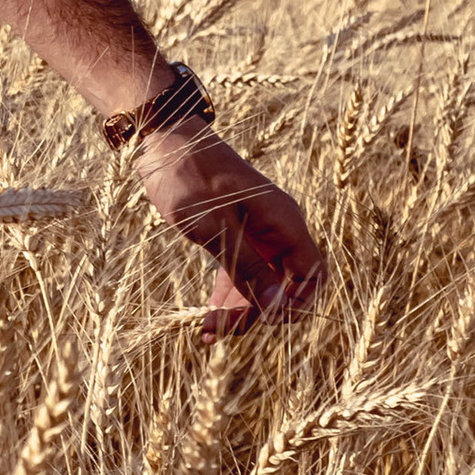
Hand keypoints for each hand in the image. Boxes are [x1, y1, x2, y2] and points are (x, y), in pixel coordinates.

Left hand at [133, 123, 322, 330]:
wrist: (162, 142)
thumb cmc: (189, 177)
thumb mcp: (215, 228)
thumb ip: (247, 267)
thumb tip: (276, 308)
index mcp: (283, 221)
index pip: (311, 274)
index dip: (294, 303)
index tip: (262, 319)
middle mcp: (277, 229)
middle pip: (285, 285)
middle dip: (259, 311)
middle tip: (224, 329)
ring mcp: (256, 233)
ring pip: (261, 284)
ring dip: (240, 310)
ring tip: (209, 332)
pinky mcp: (234, 236)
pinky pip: (240, 274)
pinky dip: (226, 297)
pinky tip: (207, 319)